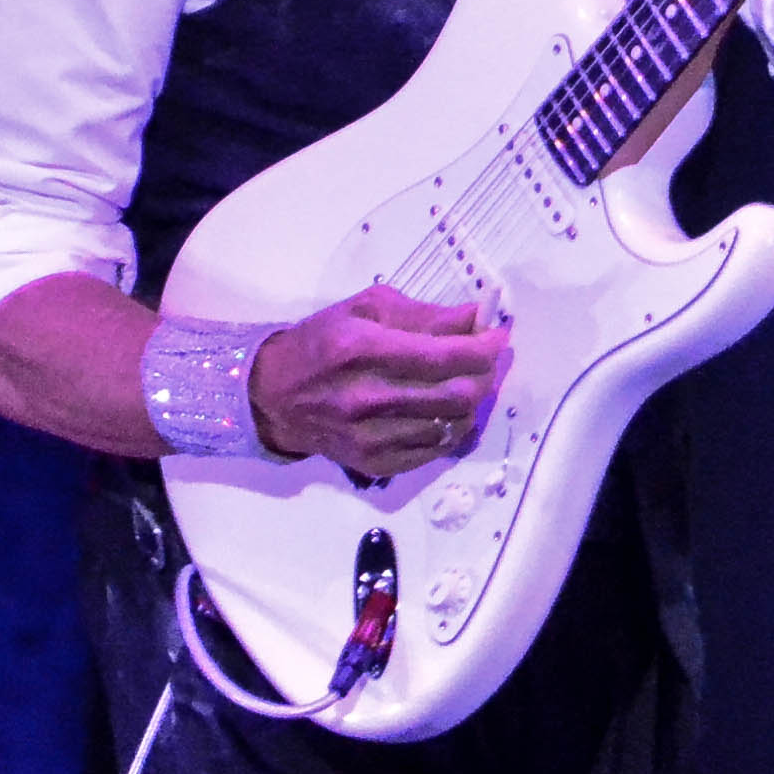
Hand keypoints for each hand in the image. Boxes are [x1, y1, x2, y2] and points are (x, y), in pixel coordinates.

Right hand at [247, 286, 505, 480]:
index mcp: (363, 350)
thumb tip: (476, 317)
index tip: (499, 334)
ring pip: (454, 425)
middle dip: (488, 374)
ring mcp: (371, 437)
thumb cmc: (322, 342)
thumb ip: (425, 315)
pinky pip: (437, 450)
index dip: (485, 346)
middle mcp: (367, 398)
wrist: (274, 397)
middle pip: (458, 395)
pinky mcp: (376, 464)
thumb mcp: (366, 309)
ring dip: (475, 401)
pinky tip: (448, 409)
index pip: (445, 356)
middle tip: (489, 358)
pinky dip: (454, 427)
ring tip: (470, 380)